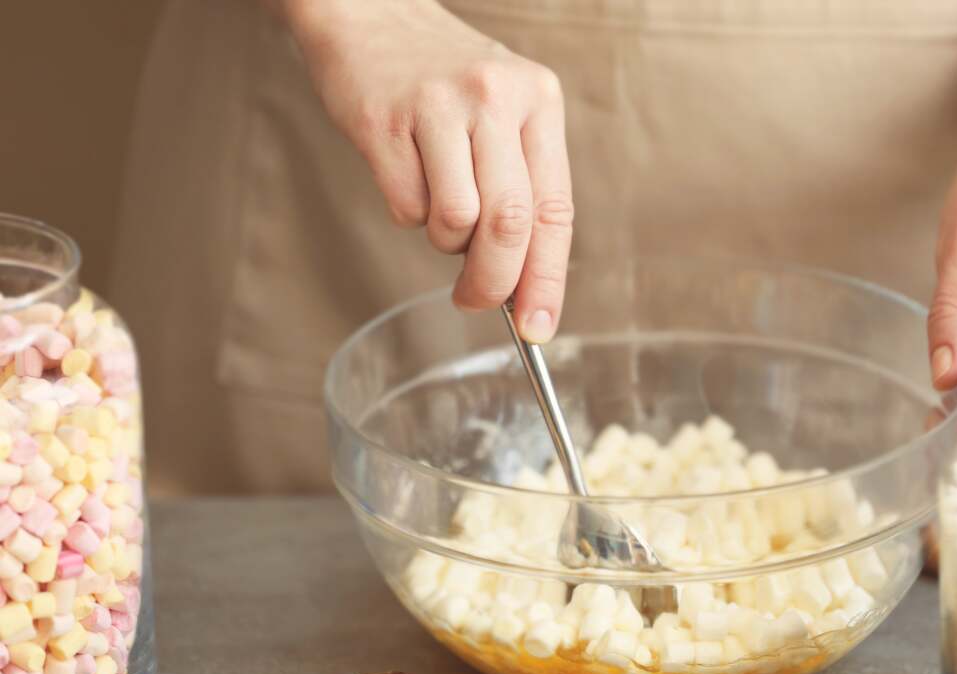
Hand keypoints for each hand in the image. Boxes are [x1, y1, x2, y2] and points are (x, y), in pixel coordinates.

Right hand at [280, 0, 572, 341]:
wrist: (369, 12)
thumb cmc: (441, 79)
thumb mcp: (503, 111)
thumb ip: (521, 188)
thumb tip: (523, 284)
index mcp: (539, 100)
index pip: (555, 210)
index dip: (548, 278)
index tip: (538, 326)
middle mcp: (496, 99)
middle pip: (510, 224)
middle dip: (494, 282)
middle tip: (475, 302)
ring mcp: (439, 107)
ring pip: (456, 222)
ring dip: (445, 239)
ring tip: (437, 202)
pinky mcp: (385, 121)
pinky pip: (407, 207)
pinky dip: (408, 212)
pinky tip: (405, 173)